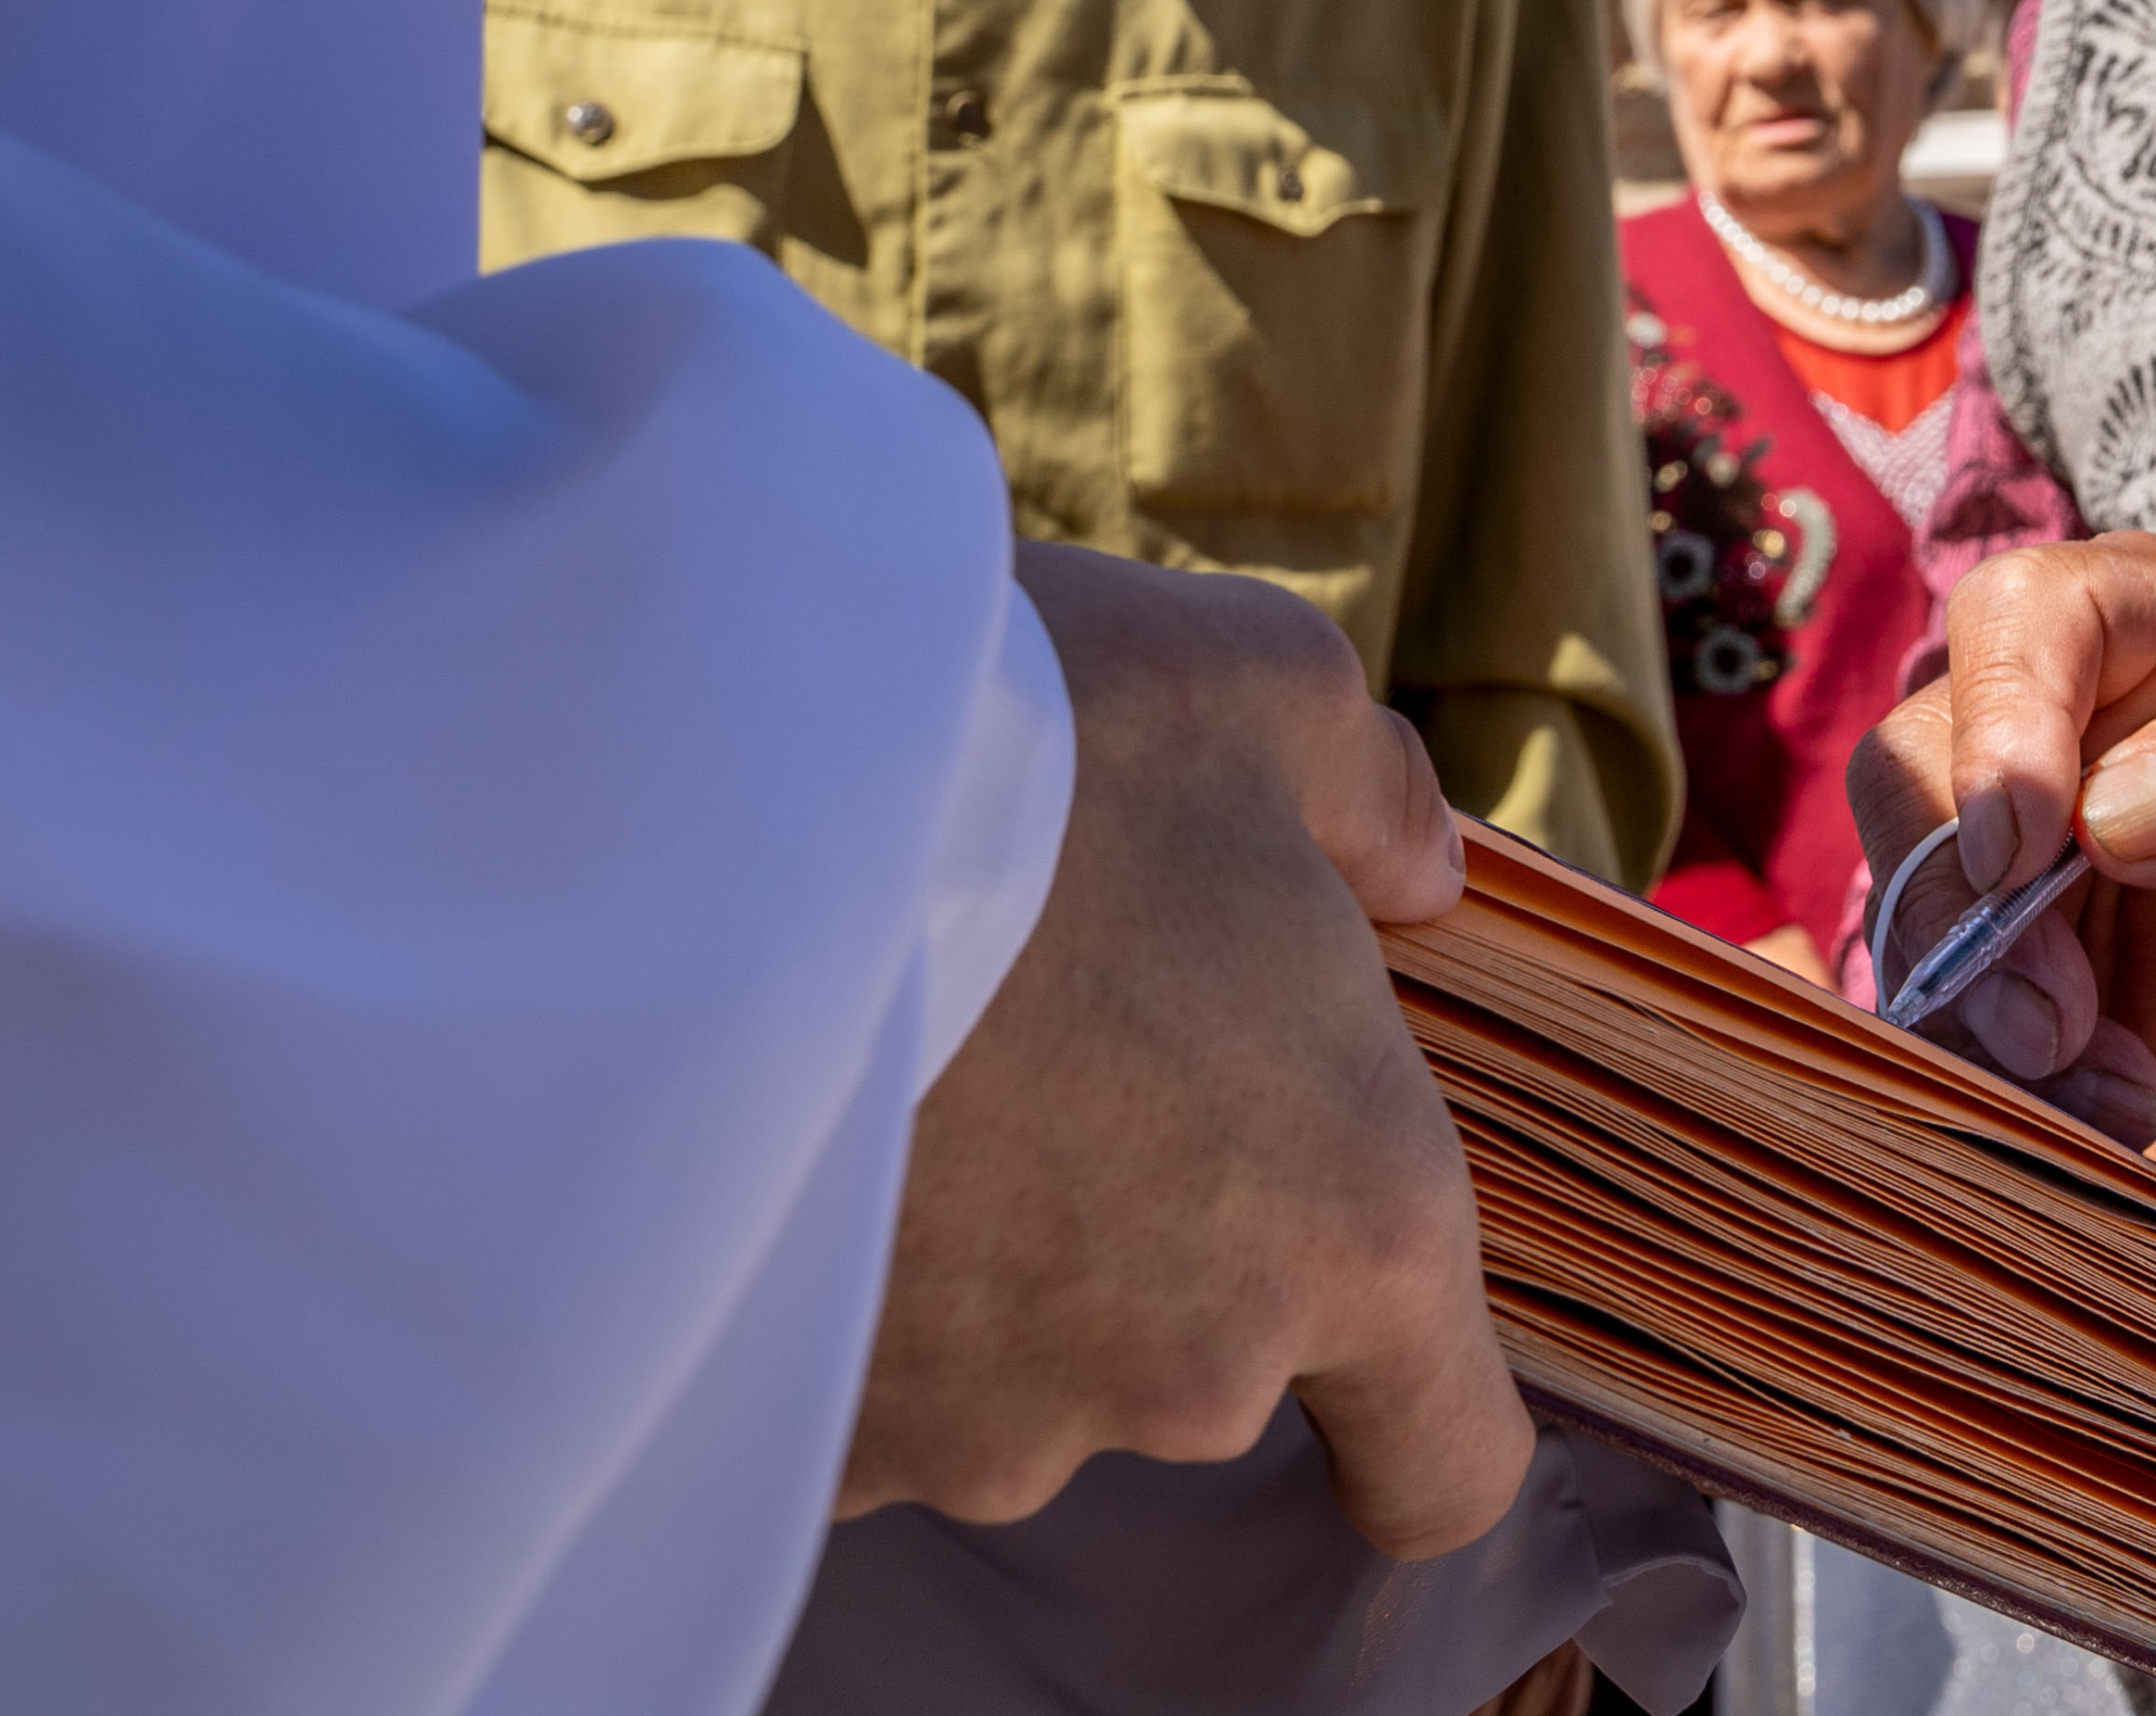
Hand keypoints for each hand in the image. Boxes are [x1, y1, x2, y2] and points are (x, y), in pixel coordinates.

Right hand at [839, 543, 1528, 1559]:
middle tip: (1053, 1050)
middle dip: (1149, 1239)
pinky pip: (848, 1382)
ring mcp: (984, 1430)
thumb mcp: (1268, 693)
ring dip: (983, 1263)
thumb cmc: (1037, 752)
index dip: (1416, 1427)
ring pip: (1011, 1375)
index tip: (1360, 1357)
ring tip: (910, 1072)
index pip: (1447, 1461)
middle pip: (1201, 1366)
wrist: (708, 828)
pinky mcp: (805, 1440)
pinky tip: (800, 1141)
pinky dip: (839, 1292)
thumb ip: (1373, 804)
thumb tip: (1412, 876)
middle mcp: (1190, 1371)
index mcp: (1358, 1219)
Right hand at [1842, 534, 2155, 1142]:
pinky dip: (2006, 1079)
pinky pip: (1943, 1010)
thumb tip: (2111, 812)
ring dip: (1985, 1017)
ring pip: (1907, 903)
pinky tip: (2120, 1103)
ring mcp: (1998, 837)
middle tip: (2058, 1020)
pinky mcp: (1988, 952)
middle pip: (1913, 769)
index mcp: (2135, 617)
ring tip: (2123, 1086)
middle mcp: (2040, 712)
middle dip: (1965, 910)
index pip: (2019, 616)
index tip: (2028, 845)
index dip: (2001, 722)